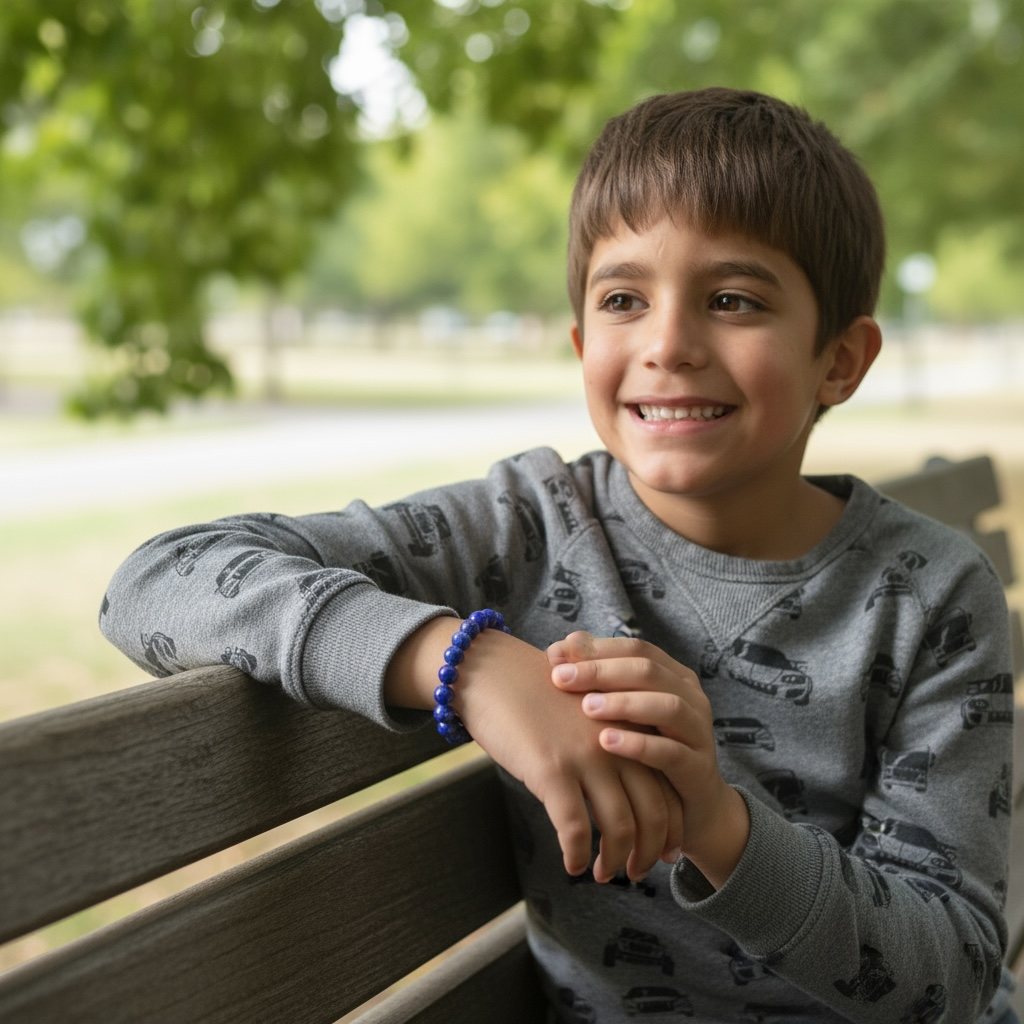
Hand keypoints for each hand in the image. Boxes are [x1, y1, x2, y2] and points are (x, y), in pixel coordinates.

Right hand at [384, 616, 681, 881]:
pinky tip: (573, 866)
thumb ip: (608, 739)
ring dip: (615, 860)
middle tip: (639, 871)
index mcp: (629, 725)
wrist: (492, 672)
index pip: (666, 784)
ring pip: (620, 826)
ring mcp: (586, 757)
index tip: (668, 849)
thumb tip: (618, 785)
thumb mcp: (586, 709)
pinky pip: (574, 828)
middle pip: (654, 811)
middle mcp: (617, 742)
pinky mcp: (552, 771)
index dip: (673, 824)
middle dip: (650, 850)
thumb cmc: (533, 690)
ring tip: (605, 874)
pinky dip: (578, 854)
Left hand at [548, 631, 748, 888]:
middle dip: (602, 671)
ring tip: (587, 707)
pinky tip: (606, 742)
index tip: (555, 655)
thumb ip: (597, 678)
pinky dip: (639, 745)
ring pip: (667, 707)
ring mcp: (698, 732)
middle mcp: (690, 698)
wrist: (689, 809)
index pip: (636, 648)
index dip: (597, 648)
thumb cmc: (648, 748)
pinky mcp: (698, 769)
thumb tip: (559, 648)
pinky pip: (671, 752)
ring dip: (624, 703)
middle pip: (649, 671)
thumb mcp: (624, 711)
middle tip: (561, 678)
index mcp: (674, 676)